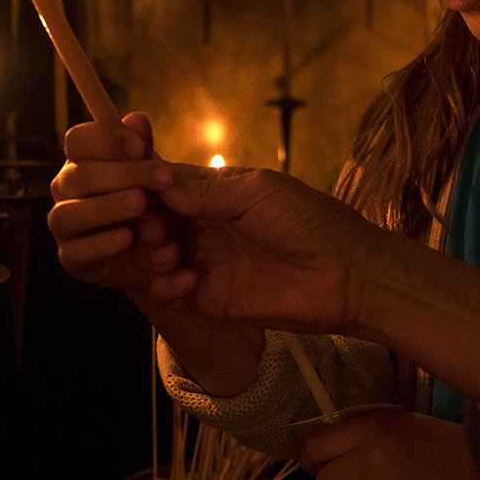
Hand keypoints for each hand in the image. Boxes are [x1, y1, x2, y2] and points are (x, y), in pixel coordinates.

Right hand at [47, 112, 180, 293]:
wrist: (179, 257)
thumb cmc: (167, 208)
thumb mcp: (164, 179)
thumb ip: (145, 151)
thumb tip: (136, 118)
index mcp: (88, 163)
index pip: (78, 141)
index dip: (105, 139)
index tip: (139, 146)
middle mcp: (71, 192)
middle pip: (77, 176)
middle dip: (121, 174)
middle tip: (162, 178)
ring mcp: (70, 227)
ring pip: (66, 215)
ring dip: (104, 208)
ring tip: (140, 206)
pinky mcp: (76, 261)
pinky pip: (75, 253)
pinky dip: (100, 244)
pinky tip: (128, 238)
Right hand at [147, 163, 392, 333]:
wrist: (348, 275)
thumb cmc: (311, 221)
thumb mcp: (257, 192)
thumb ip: (206, 191)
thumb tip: (157, 181)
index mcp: (215, 192)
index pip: (163, 184)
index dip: (141, 184)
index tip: (130, 186)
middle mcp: (204, 225)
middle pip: (148, 220)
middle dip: (139, 222)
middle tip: (152, 225)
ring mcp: (205, 261)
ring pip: (151, 256)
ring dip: (148, 252)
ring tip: (168, 251)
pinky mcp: (209, 298)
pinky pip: (169, 292)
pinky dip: (166, 285)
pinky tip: (187, 279)